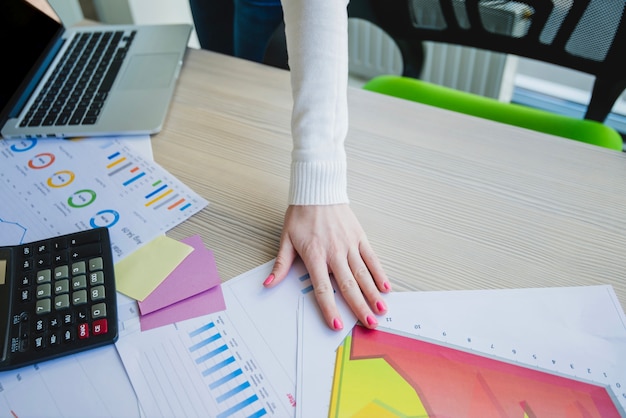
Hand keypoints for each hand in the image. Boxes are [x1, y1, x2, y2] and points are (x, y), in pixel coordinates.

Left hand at [263, 204, 390, 330]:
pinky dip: (379, 273)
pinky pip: (371, 258)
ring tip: (381, 309)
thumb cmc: (301, 214)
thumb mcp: (286, 239)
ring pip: (363, 273)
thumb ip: (281, 264)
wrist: (318, 190)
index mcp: (315, 255)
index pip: (323, 287)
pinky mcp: (359, 237)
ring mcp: (349, 244)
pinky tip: (385, 287)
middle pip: (348, 285)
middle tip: (369, 323)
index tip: (336, 324)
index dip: (330, 307)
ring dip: (373, 293)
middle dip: (359, 306)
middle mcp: (334, 252)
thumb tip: (269, 283)